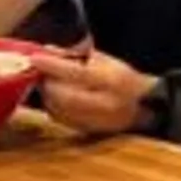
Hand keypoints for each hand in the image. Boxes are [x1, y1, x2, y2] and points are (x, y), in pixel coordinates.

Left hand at [29, 45, 155, 134]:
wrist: (144, 107)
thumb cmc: (123, 78)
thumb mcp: (105, 60)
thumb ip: (77, 55)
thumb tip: (49, 50)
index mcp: (111, 82)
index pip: (76, 73)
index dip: (53, 65)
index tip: (36, 58)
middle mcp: (103, 104)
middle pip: (63, 95)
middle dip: (48, 82)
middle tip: (42, 72)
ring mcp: (95, 121)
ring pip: (58, 109)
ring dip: (47, 95)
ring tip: (48, 83)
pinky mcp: (87, 130)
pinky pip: (60, 119)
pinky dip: (52, 106)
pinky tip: (55, 97)